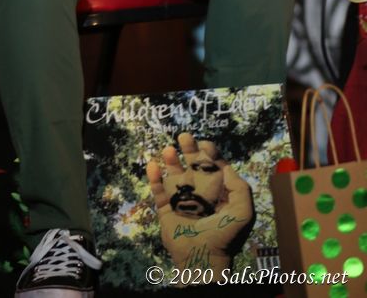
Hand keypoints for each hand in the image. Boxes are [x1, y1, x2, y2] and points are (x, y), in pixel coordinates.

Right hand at [146, 133, 253, 279]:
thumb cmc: (225, 235)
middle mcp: (198, 192)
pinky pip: (158, 190)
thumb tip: (226, 167)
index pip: (212, 166)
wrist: (203, 258)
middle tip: (184, 136)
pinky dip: (154, 177)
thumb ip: (240, 188)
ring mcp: (180, 200)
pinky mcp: (165, 209)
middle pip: (191, 164)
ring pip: (173, 173)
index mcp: (216, 191)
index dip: (209, 153)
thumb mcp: (243, 212)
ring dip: (170, 160)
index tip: (205, 144)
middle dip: (188, 149)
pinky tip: (153, 166)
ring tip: (169, 150)